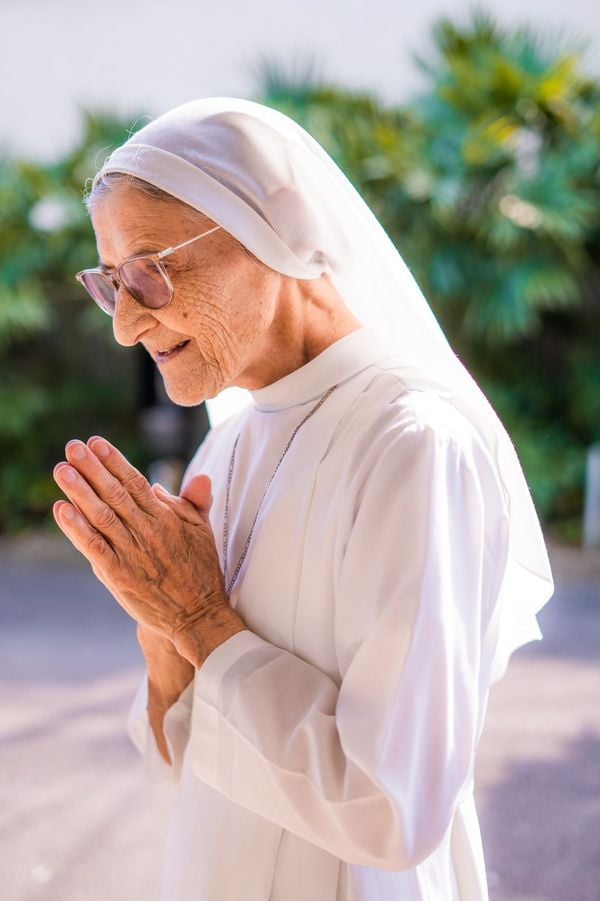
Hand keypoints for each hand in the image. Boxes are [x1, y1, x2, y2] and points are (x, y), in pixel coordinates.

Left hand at [52, 435, 235, 652]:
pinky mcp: (119, 575)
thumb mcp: (203, 530)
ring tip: (61, 470)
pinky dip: (76, 528)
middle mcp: (148, 531)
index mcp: (166, 517)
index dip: (115, 461)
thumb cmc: (201, 570)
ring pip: (101, 516)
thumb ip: (192, 502)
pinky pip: (94, 547)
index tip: (96, 443)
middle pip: (115, 493)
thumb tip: (171, 481)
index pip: (136, 482)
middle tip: (72, 447)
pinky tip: (62, 510)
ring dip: (79, 491)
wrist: (198, 614)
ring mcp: (132, 553)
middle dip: (92, 468)